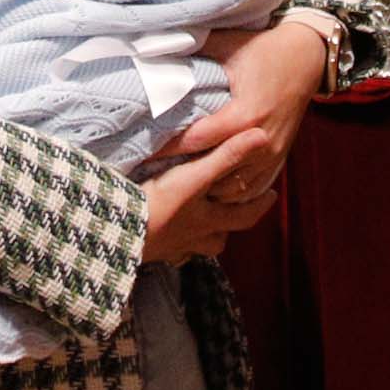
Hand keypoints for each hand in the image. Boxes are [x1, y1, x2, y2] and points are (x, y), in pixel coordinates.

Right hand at [142, 129, 274, 266]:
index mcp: (208, 221)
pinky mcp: (147, 251)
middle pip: (218, 240)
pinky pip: (165, 251)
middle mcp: (193, 239)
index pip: (242, 217)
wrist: (117, 233)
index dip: (259, 205)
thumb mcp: (194, 177)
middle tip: (235, 215)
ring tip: (200, 227)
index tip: (272, 196)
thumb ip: (227, 156)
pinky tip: (163, 236)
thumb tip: (263, 137)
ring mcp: (170, 248)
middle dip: (228, 228)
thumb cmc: (158, 205)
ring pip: (192, 248)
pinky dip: (169, 245)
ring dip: (199, 239)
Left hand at [149, 13, 327, 203]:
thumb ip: (192, 51)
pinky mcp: (279, 157)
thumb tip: (154, 52)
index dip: (168, 147)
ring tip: (179, 183)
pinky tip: (209, 188)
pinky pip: (252, 188)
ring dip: (208, 186)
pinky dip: (230, 192)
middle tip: (154, 175)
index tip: (144, 150)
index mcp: (246, 113)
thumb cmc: (264, 49)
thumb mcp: (227, 45)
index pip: (198, 139)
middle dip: (185, 172)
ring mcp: (273, 152)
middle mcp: (261, 139)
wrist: (306, 58)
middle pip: (215, 169)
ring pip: (233, 187)